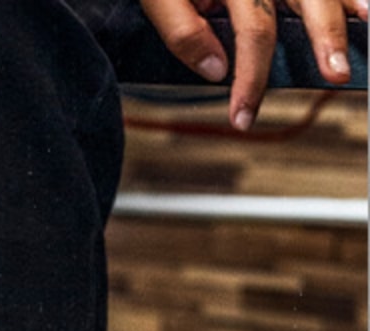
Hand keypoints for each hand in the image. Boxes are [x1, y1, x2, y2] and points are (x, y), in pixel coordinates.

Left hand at [139, 0, 353, 126]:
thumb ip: (182, 31)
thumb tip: (217, 71)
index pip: (253, 32)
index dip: (251, 77)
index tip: (243, 116)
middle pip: (307, 1)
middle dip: (325, 38)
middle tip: (336, 73)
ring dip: (351, 7)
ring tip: (368, 22)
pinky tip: (365, 10)